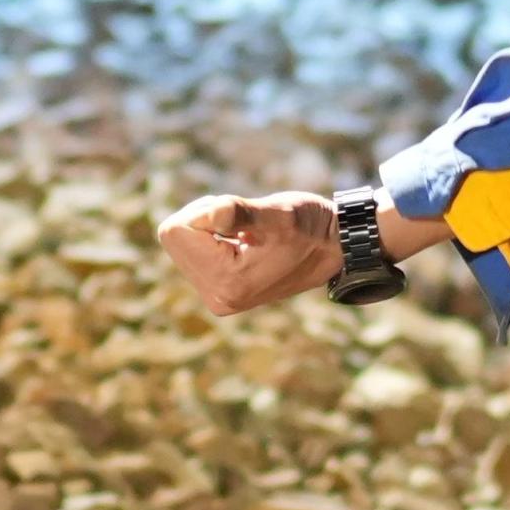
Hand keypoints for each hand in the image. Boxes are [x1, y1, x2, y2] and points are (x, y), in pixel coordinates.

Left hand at [156, 186, 447, 315]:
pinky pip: (193, 251)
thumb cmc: (311, 226)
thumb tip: (213, 213)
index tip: (239, 217)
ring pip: (182, 242)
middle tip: (247, 225)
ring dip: (211, 227)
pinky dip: (215, 237)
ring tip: (250, 234)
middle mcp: (217, 298)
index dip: (203, 211)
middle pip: (174, 238)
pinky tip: (247, 243)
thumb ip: (242, 213)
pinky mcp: (220, 291)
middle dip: (204, 219)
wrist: (336, 247)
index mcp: (226, 282)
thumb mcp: (280, 214)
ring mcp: (218, 297)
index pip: (174, 231)